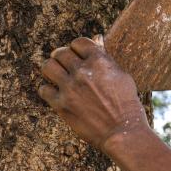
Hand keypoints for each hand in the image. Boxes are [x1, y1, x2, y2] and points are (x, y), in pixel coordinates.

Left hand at [37, 35, 148, 152]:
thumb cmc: (127, 104)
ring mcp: (69, 88)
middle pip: (61, 52)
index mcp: (99, 62)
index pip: (78, 42)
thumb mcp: (122, 76)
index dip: (78, 48)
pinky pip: (43, 89)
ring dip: (52, 70)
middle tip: (66, 66)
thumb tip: (96, 38)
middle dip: (63, 57)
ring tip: (58, 76)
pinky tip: (57, 94)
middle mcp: (82, 72)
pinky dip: (48, 90)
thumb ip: (105, 58)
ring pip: (47, 67)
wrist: (123, 132)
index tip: (79, 56)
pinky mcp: (61, 105)